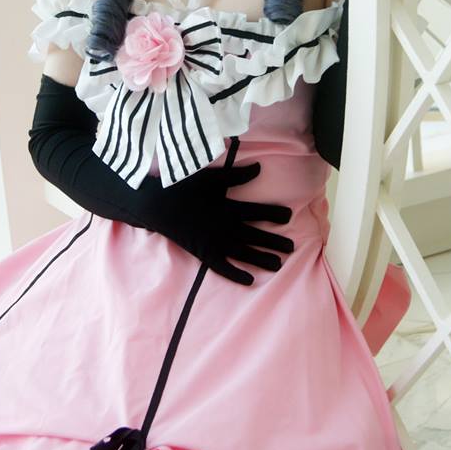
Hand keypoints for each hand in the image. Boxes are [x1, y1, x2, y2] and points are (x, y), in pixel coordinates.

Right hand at [139, 162, 293, 285]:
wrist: (159, 205)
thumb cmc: (186, 188)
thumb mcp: (213, 178)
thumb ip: (237, 175)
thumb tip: (259, 168)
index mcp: (230, 208)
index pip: (258, 212)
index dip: (275, 214)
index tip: (289, 216)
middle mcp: (227, 227)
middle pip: (256, 236)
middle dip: (275, 242)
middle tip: (292, 248)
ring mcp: (216, 242)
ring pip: (244, 253)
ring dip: (262, 259)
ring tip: (278, 265)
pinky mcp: (204, 253)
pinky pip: (223, 267)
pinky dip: (236, 274)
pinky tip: (249, 281)